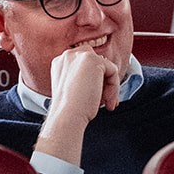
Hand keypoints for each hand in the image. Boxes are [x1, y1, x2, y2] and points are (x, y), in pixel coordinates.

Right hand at [33, 43, 121, 166]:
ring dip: (110, 87)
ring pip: (106, 67)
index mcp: (60, 62)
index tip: (95, 102)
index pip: (86, 65)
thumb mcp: (72, 93)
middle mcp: (68, 55)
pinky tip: (107, 103)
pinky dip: (113, 88)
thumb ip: (79, 83)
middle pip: (97, 63)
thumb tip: (94, 87)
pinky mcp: (92, 61)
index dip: (94, 83)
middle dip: (104, 82)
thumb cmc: (67, 113)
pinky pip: (113, 71)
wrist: (67, 118)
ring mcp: (79, 56)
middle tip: (105, 103)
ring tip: (105, 104)